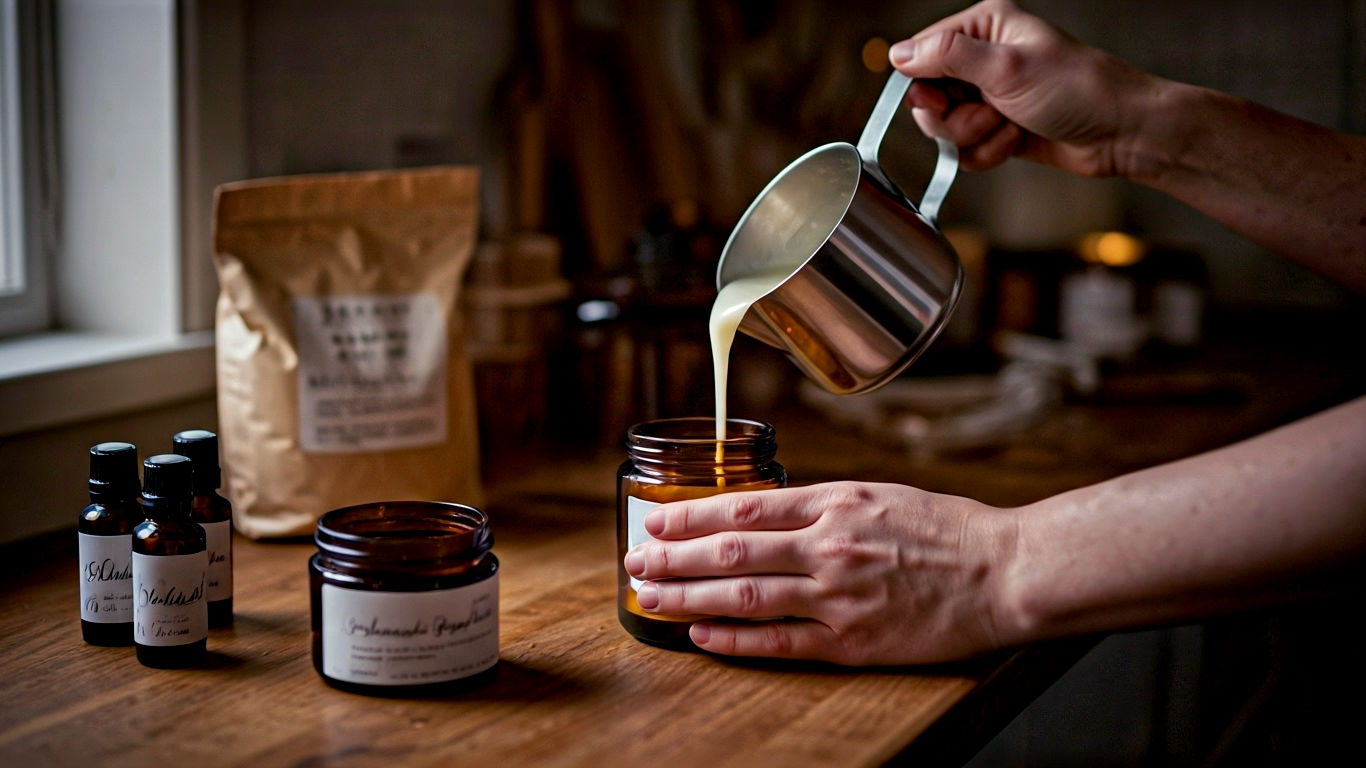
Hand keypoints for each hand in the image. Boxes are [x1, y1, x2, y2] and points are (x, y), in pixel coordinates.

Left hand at [623, 481, 1019, 665]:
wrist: (1005, 572)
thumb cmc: (947, 529)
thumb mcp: (878, 495)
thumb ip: (820, 504)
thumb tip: (760, 513)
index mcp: (836, 502)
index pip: (744, 507)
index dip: (691, 514)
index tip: (654, 519)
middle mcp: (830, 546)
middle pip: (731, 552)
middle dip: (673, 556)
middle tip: (634, 560)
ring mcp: (839, 596)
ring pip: (745, 596)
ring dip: (688, 596)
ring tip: (648, 596)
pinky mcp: (853, 641)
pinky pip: (780, 642)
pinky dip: (734, 638)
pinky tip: (700, 634)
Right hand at [889, 0, 1158, 176]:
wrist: (1118, 132)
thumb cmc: (1077, 90)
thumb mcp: (1006, 67)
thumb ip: (947, 57)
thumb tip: (898, 54)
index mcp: (984, 27)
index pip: (920, 53)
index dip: (923, 86)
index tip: (944, 101)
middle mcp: (981, 58)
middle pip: (927, 97)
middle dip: (955, 118)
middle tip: (989, 114)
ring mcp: (988, 94)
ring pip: (945, 128)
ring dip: (976, 136)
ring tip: (1010, 125)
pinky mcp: (995, 127)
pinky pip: (965, 149)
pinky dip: (988, 152)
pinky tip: (1016, 140)